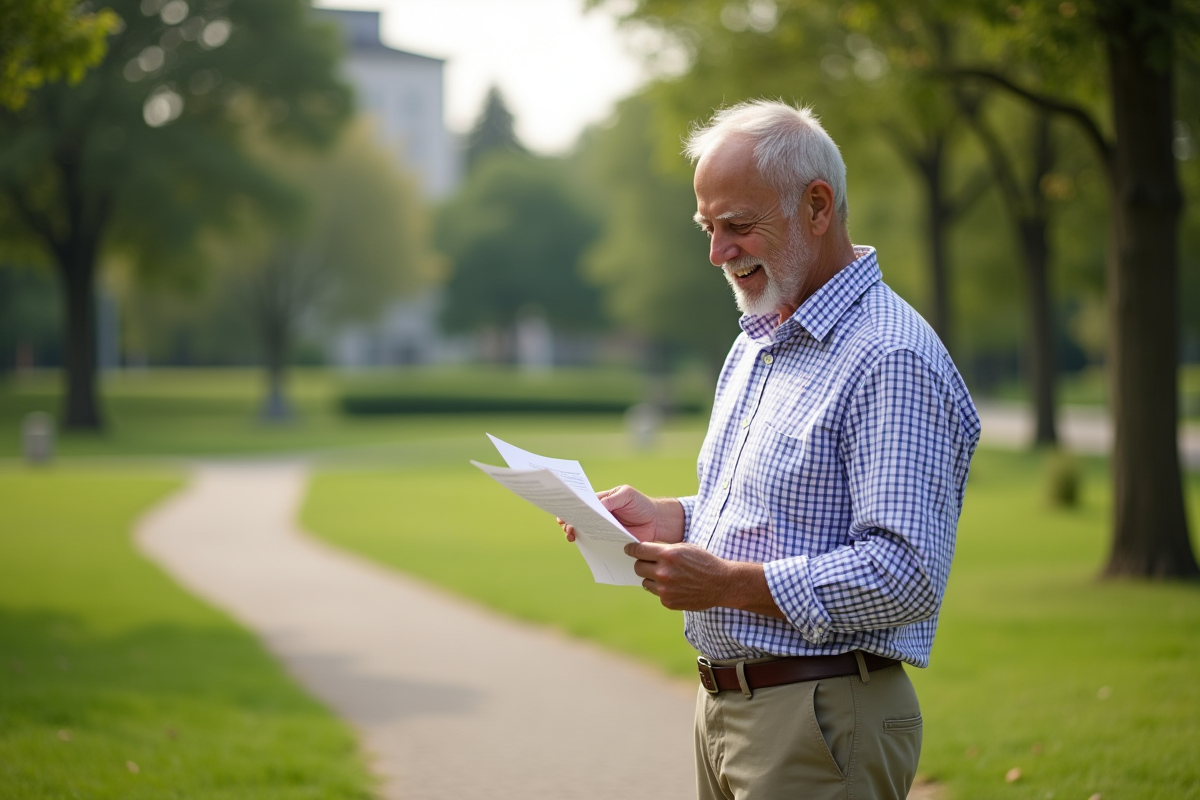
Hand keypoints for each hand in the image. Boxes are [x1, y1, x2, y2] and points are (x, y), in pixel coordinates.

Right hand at [559, 485, 683, 543]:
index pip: (582, 504)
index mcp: (600, 502)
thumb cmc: (640, 504)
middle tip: (567, 526)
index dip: (571, 507)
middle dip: (569, 521)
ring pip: (584, 533)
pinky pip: (596, 545)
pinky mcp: (609, 542)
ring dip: (575, 534)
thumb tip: (596, 505)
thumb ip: (611, 499)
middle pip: (579, 519)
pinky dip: (588, 546)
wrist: (656, 522)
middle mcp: (599, 516)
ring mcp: (602, 530)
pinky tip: (584, 546)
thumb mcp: (626, 495)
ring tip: (571, 535)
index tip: (563, 512)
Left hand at [624, 540, 783, 617]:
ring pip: (644, 581)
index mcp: (668, 554)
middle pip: (637, 566)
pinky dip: (661, 589)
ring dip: (651, 577)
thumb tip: (643, 550)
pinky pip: (656, 593)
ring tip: (666, 575)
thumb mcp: (685, 547)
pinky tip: (675, 585)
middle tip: (648, 562)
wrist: (721, 583)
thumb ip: (664, 549)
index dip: (631, 549)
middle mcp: (663, 572)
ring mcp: (665, 589)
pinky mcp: (668, 602)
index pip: (638, 550)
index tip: (628, 549)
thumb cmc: (704, 562)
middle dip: (641, 563)